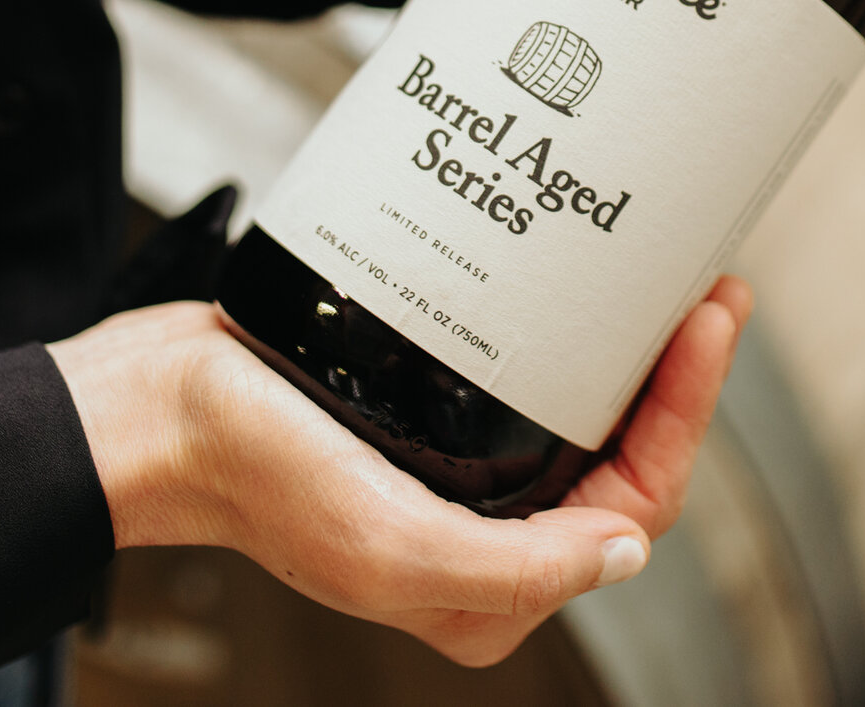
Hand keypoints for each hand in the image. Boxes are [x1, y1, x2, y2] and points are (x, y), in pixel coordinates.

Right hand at [47, 277, 751, 666]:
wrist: (160, 408)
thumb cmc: (252, 479)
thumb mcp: (386, 542)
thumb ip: (510, 568)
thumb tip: (620, 553)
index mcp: (489, 588)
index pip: (634, 506)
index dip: (686, 416)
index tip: (703, 325)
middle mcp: (487, 536)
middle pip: (624, 455)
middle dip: (675, 374)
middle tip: (703, 286)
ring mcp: (462, 472)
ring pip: (585, 411)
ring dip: (631, 347)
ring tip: (662, 276)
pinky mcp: (433, 414)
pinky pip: (532, 374)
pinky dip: (569, 330)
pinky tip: (579, 281)